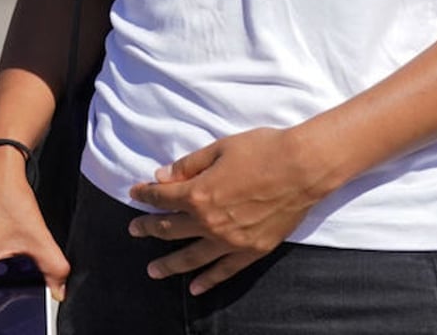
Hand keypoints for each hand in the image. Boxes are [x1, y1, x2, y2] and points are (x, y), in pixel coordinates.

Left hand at [128, 127, 321, 294]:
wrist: (302, 167)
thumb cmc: (262, 149)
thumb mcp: (220, 148)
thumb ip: (189, 165)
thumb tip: (161, 176)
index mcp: (199, 194)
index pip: (163, 197)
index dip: (146, 194)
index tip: (135, 192)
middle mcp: (209, 222)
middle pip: (170, 228)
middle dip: (149, 227)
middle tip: (134, 230)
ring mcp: (230, 241)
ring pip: (191, 257)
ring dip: (168, 264)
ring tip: (153, 271)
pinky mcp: (251, 251)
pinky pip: (224, 271)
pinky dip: (207, 280)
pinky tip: (194, 288)